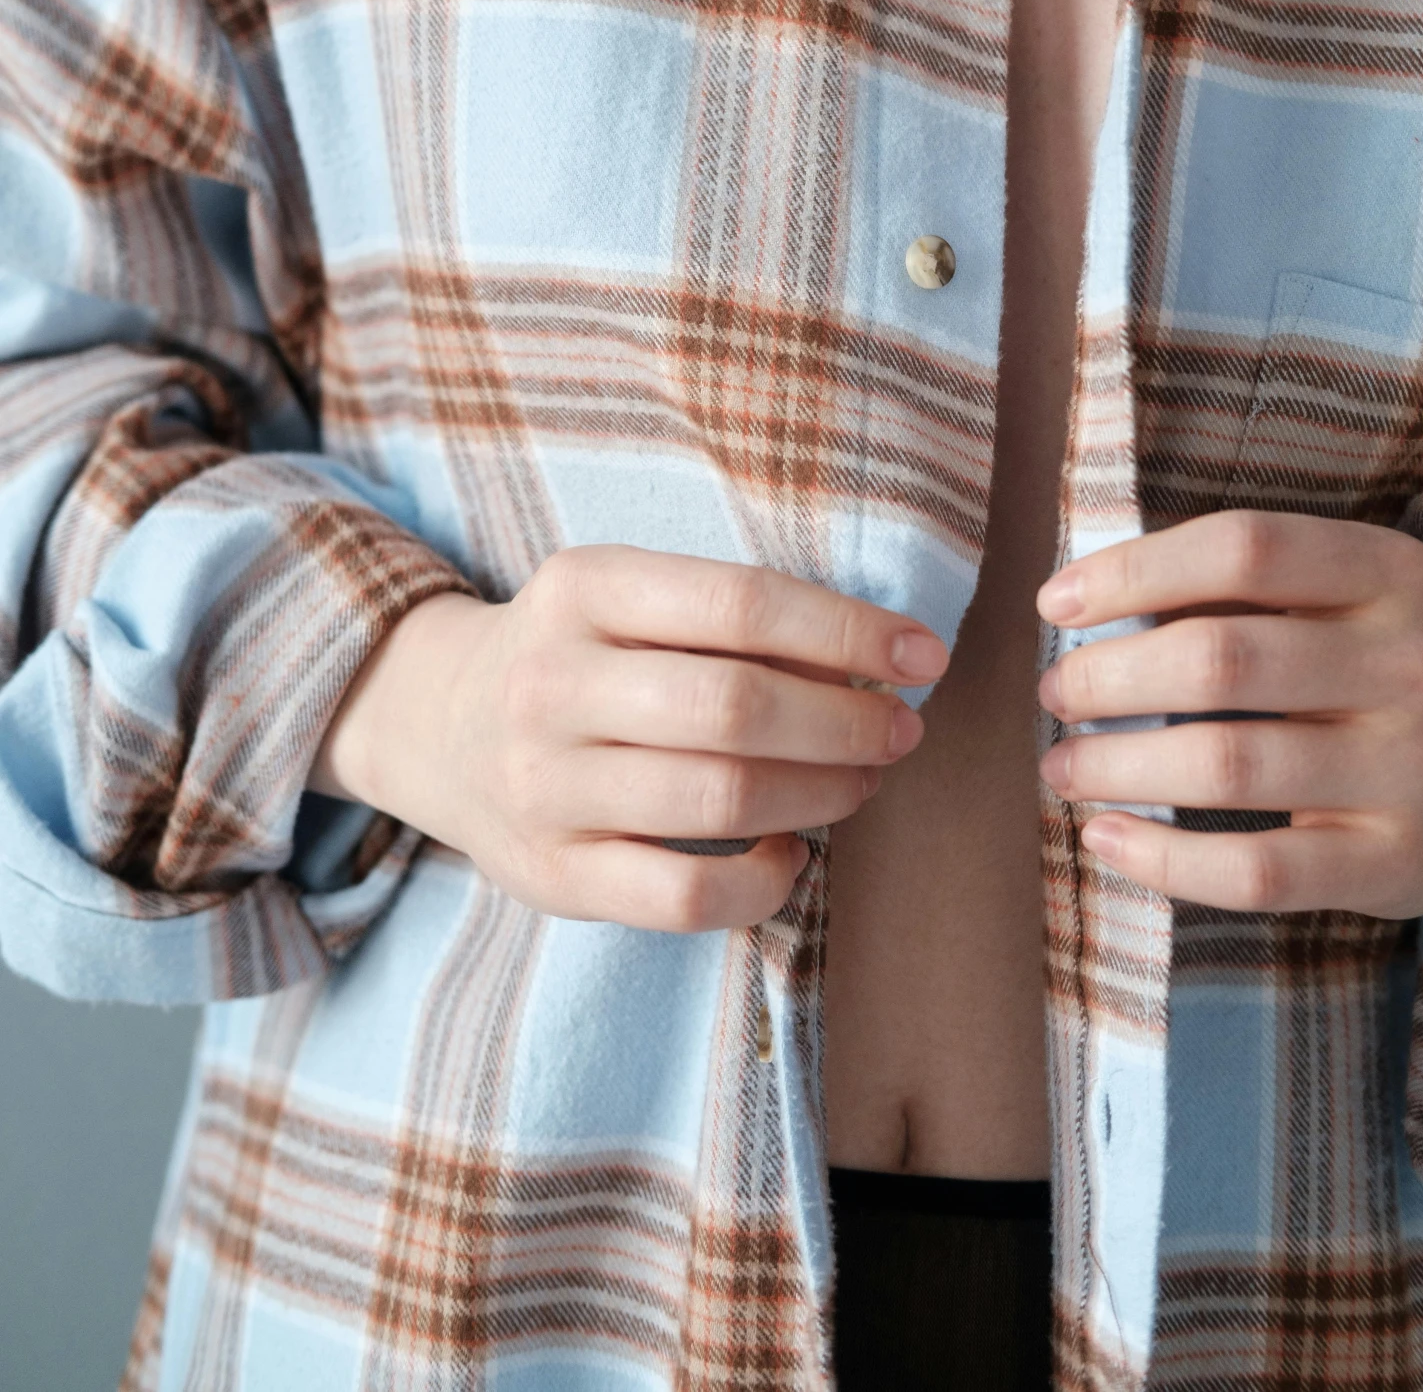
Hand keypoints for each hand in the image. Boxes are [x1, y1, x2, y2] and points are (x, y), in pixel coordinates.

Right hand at [311, 546, 946, 932]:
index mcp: (582, 588)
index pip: (740, 603)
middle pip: (736, 707)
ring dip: (822, 792)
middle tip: (899, 729)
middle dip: (846, 721)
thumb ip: (729, 618)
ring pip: (720, 801)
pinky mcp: (552, 876)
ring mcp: (546, 786)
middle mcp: (553, 684)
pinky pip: (685, 898)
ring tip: (862, 781)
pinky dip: (764, 881)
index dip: (848, 630)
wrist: (436, 724)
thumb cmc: (579, 652)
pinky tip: (790, 852)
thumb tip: (877, 657)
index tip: (922, 653)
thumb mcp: (628, 597)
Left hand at [1036, 511, 1422, 916]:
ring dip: (1116, 766)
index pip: (1242, 548)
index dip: (1133, 571)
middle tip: (1057, 693)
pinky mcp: (1393, 863)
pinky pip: (1258, 871)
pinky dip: (1163, 860)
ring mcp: (1409, 769)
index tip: (1055, 603)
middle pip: (1221, 659)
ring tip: (1063, 765)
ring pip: (1228, 764)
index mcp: (1387, 573)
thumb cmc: (1371, 666)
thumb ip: (1235, 588)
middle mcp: (1408, 664)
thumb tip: (1080, 602)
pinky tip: (1105, 839)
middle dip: (1108, 677)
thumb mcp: (1339, 596)